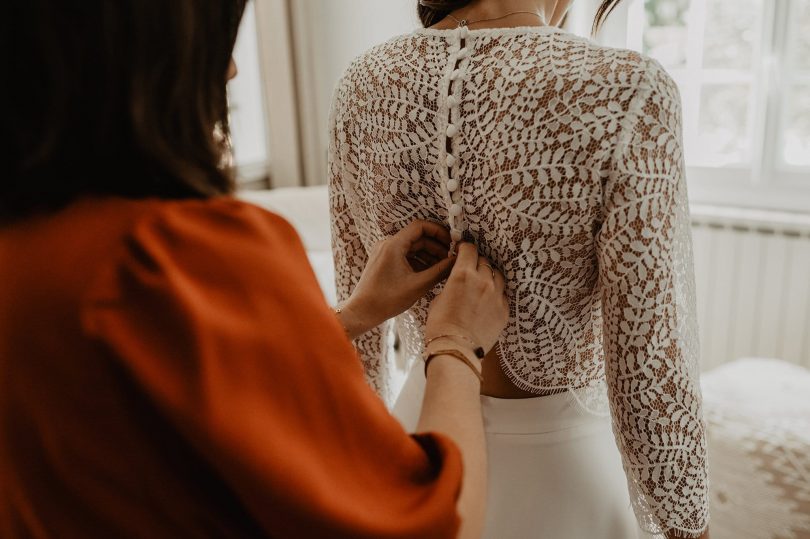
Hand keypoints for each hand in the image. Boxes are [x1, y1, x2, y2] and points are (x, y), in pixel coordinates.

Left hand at [338, 220, 454, 339]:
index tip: (451, 242)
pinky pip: (405, 255)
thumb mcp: (418, 285)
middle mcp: (387, 244)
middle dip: (436, 246)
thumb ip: (440, 271)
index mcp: (393, 245)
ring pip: (412, 247)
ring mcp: (385, 252)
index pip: (420, 226)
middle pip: (417, 237)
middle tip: (450, 258)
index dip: (438, 232)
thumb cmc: (386, 300)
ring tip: (442, 268)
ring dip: (428, 255)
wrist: (362, 312)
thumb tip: (456, 261)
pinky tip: (429, 273)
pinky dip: (418, 261)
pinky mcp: (384, 261)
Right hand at [425, 242, 508, 354]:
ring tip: (481, 285)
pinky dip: (496, 294)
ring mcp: (497, 295)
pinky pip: (503, 295)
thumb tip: (456, 280)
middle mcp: (483, 281)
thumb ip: (451, 284)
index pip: (470, 249)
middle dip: (476, 263)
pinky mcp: (504, 310)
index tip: (462, 251)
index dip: (465, 249)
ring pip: (497, 276)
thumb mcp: (439, 298)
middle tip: (470, 270)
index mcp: (463, 274)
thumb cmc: (440, 326)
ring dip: (489, 276)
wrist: (456, 349)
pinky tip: (487, 302)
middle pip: (484, 261)